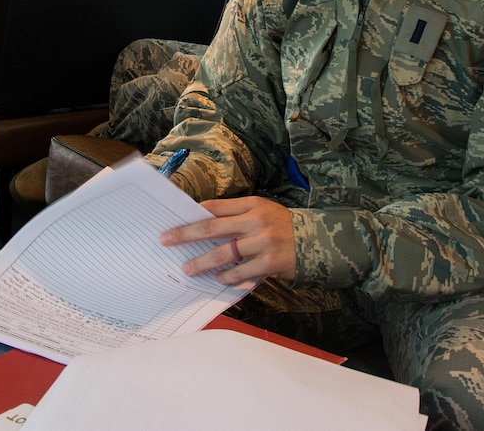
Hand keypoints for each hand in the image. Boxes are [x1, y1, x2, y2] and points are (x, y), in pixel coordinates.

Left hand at [159, 196, 296, 286]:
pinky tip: (217, 278)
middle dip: (186, 234)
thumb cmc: (282, 226)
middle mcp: (256, 220)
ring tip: (187, 268)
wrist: (317, 241)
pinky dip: (227, 276)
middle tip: (166, 240)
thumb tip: (203, 222)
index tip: (173, 219)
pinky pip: (241, 271)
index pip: (215, 207)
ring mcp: (264, 242)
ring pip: (224, 253)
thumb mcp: (262, 212)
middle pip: (212, 227)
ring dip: (202, 262)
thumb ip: (237, 215)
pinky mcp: (270, 263)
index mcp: (252, 204)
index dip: (192, 214)